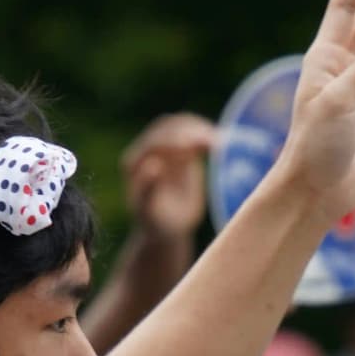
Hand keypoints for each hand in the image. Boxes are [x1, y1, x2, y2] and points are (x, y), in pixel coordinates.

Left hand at [122, 114, 214, 241]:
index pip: (152, 143)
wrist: (168, 229)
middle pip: (168, 129)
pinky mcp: (181, 149)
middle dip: (189, 131)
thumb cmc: (156, 223)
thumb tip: (153, 165)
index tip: (189, 145)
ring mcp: (164, 147)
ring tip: (218, 141)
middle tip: (210, 139)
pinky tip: (220, 143)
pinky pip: (194, 134)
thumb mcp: (149, 210)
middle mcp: (147, 150)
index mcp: (134, 163)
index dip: (170, 141)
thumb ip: (147, 188)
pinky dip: (207, 135)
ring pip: (183, 126)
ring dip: (200, 130)